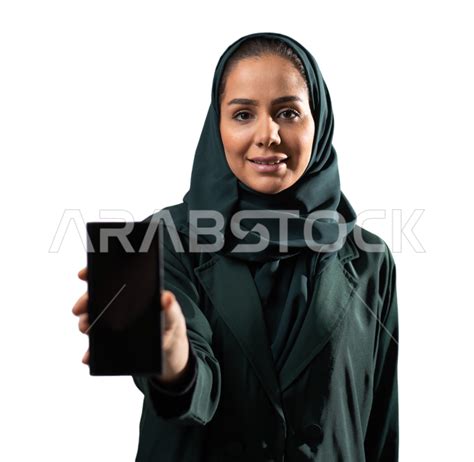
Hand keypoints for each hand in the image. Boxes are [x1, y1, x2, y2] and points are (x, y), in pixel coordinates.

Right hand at [71, 267, 189, 382]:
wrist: (172, 358)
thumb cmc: (173, 333)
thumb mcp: (175, 320)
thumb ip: (171, 309)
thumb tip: (166, 297)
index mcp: (136, 297)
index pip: (114, 281)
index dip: (97, 275)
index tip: (84, 275)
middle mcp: (122, 309)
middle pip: (99, 300)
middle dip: (85, 302)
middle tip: (79, 309)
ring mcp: (116, 326)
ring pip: (94, 320)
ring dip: (85, 323)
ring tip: (86, 329)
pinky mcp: (113, 344)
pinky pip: (98, 347)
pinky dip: (91, 352)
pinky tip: (88, 357)